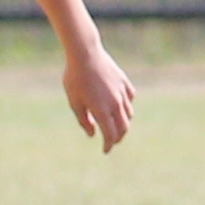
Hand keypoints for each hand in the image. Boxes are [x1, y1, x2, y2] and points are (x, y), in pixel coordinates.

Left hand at [64, 36, 136, 151]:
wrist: (85, 53)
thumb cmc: (75, 78)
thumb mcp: (74, 102)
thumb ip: (84, 120)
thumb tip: (92, 134)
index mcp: (102, 110)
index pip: (110, 135)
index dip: (108, 145)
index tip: (105, 150)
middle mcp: (115, 104)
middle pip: (123, 128)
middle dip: (118, 137)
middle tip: (111, 141)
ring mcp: (122, 93)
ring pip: (129, 114)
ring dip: (123, 123)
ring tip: (115, 125)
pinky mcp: (124, 83)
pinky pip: (130, 99)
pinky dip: (126, 107)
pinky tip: (120, 106)